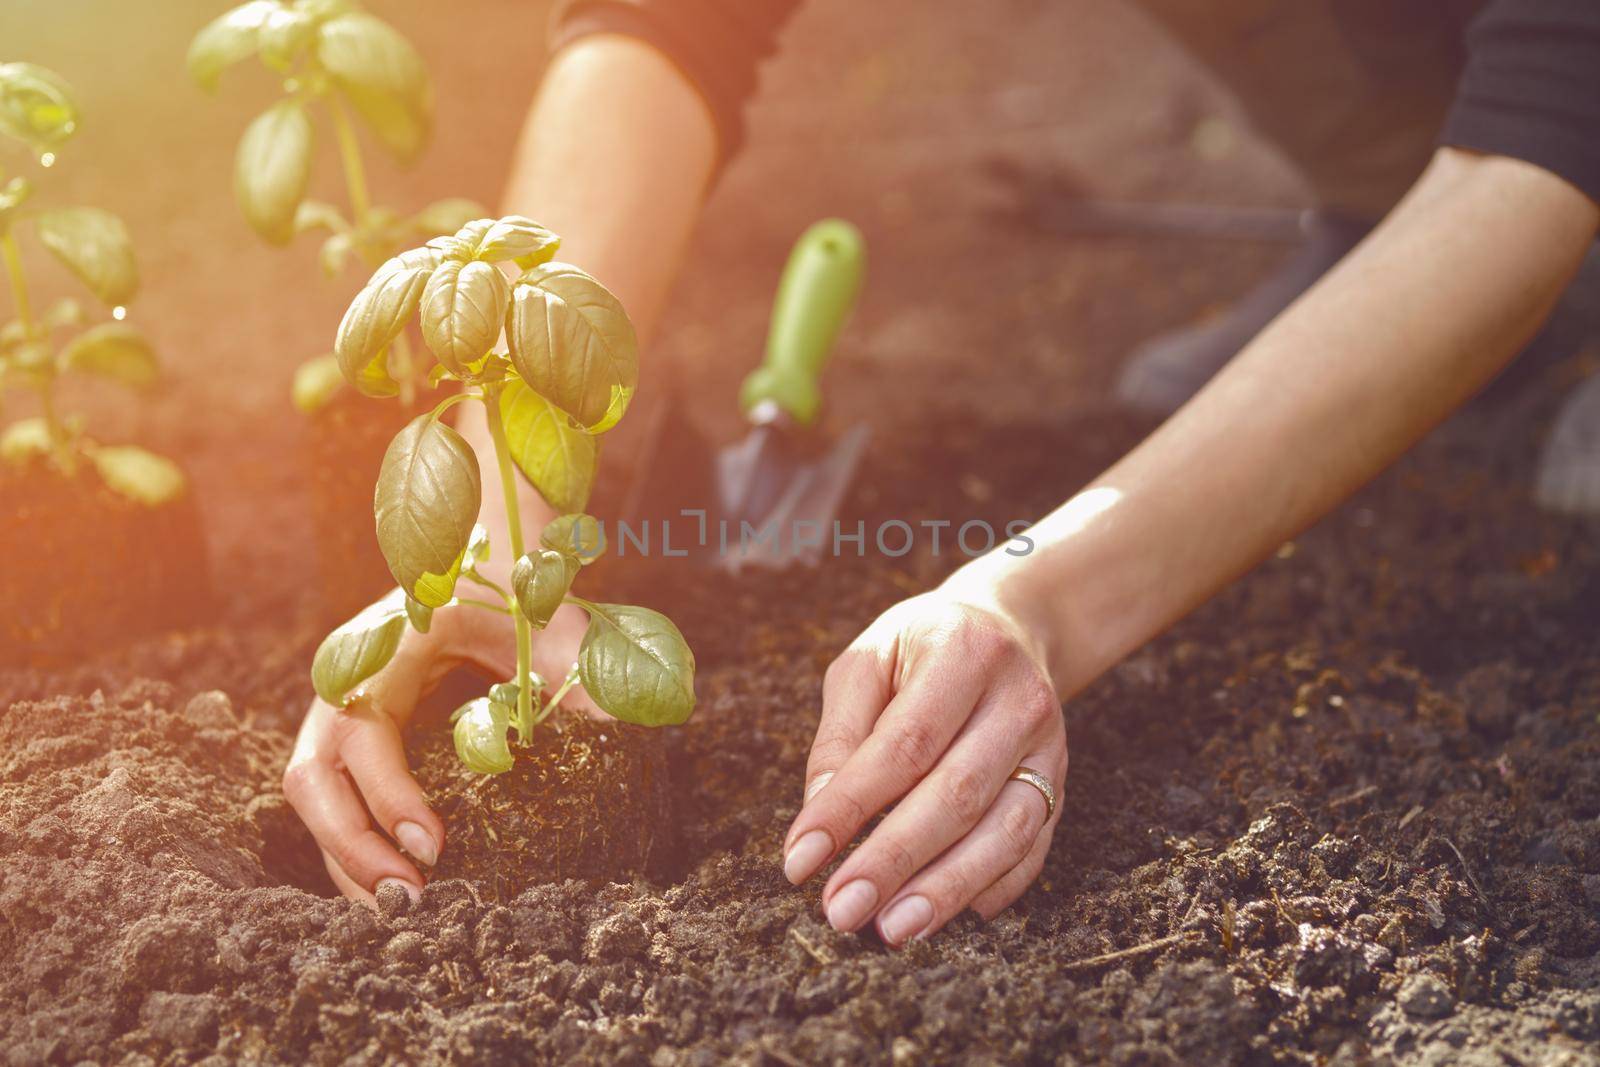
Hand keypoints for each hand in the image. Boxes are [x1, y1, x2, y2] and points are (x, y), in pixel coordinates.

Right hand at [283, 593, 594, 903]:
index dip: (389, 794)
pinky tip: (396, 887)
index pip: (363, 732)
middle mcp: (347, 678)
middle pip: (313, 777)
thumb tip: (621, 744)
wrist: (488, 551)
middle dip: (354, 847)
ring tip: (406, 909)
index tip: (436, 846)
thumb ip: (582, 677)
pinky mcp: (349, 736)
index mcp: (389, 644)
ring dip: (349, 860)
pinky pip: (334, 800)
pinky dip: (355, 848)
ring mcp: (338, 708)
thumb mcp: (555, 625)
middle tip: (414, 896)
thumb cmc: (522, 587)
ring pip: (313, 798)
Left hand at [782, 586, 1066, 944]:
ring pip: (1005, 831)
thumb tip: (818, 818)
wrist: (1007, 628)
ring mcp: (1049, 747)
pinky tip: (944, 915)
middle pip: (956, 794)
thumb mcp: (868, 661)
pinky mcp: (1061, 784)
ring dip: (945, 889)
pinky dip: (990, 888)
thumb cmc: (921, 648)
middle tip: (841, 910)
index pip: (904, 743)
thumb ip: (841, 735)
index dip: (851, 807)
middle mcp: (1018, 700)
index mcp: (963, 652)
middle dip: (894, 861)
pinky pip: (1032, 849)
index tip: (801, 860)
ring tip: (891, 928)